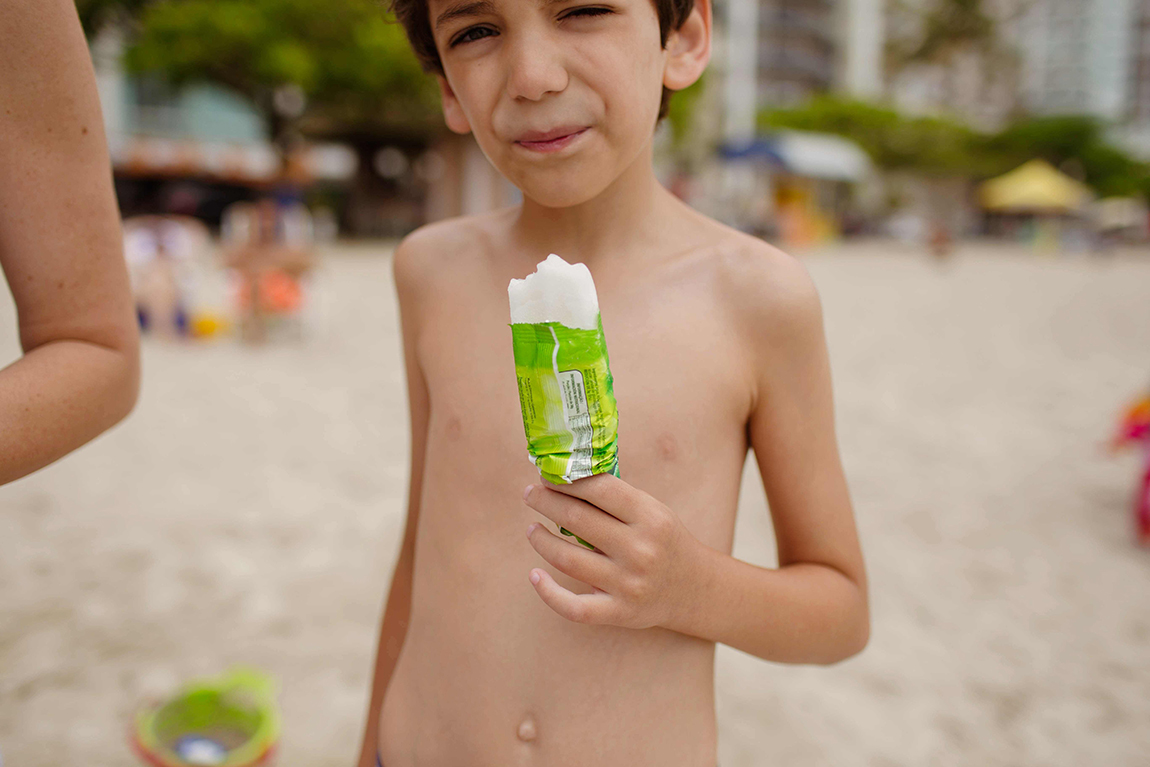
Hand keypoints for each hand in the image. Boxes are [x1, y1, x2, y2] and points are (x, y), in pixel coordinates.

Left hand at [523, 473, 703, 628]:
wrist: (694, 589)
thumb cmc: (664, 542)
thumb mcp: (653, 512)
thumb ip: (616, 498)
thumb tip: (566, 478)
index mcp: (650, 518)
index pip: (598, 489)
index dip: (566, 479)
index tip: (548, 474)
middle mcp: (640, 550)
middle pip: (577, 519)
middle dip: (545, 502)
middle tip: (531, 494)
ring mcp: (628, 584)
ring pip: (567, 559)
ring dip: (541, 540)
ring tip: (532, 528)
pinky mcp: (619, 612)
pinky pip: (573, 607)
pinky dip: (547, 591)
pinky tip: (534, 575)